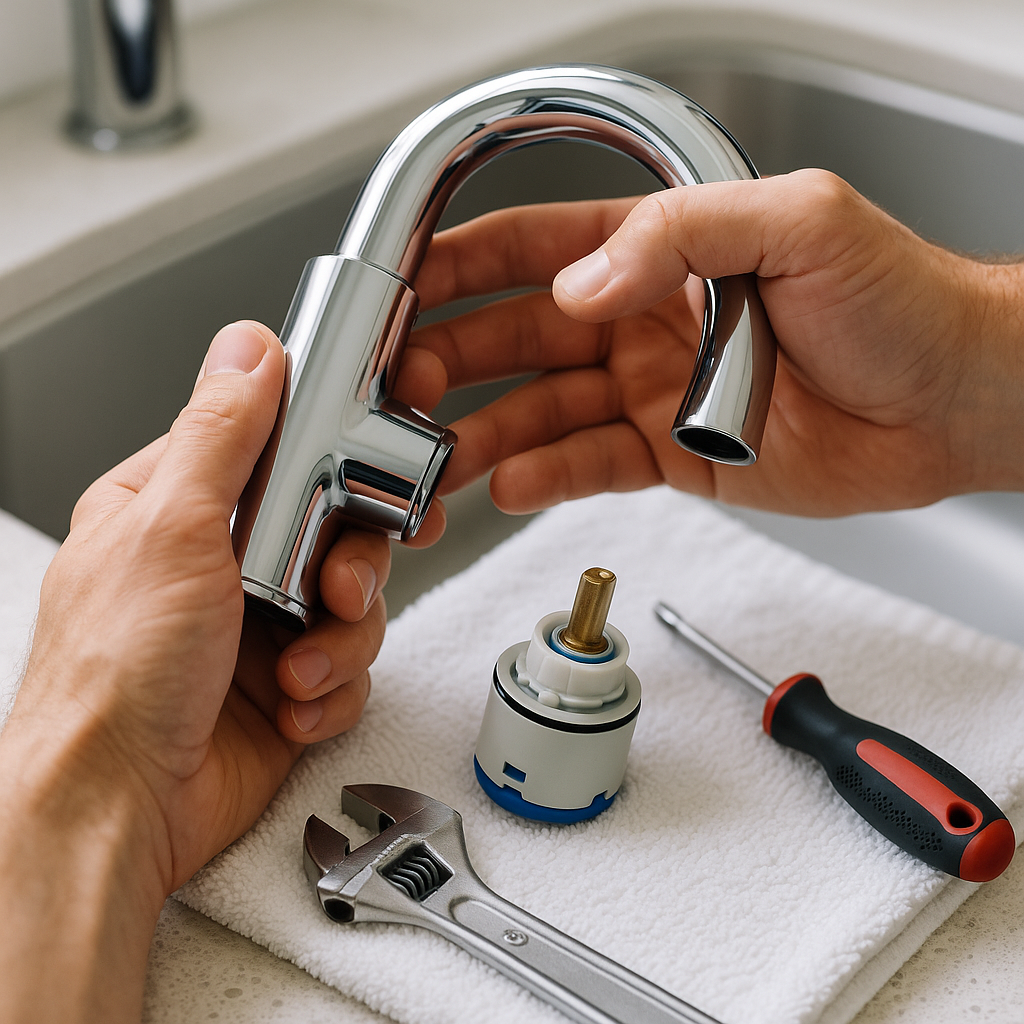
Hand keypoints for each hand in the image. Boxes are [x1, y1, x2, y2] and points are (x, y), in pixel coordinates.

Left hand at [0, 321, 440, 1022]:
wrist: (117, 812)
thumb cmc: (113, 682)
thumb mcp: (170, 530)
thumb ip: (222, 435)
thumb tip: (249, 350)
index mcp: (175, 508)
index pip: (276, 450)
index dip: (333, 455)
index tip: (378, 464)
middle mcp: (220, 564)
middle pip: (335, 528)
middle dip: (350, 567)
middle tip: (337, 589)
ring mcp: (257, 625)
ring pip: (354, 601)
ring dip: (340, 641)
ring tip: (298, 671)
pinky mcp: (287, 684)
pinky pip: (350, 667)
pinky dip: (332, 690)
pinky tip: (290, 706)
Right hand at [409, 169, 1023, 516]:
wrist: (947, 399)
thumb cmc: (895, 297)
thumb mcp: (796, 221)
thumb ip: (681, 234)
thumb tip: (584, 287)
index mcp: (659, 252)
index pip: (533, 250)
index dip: (460, 265)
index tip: (402, 285)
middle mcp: (642, 321)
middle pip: (517, 336)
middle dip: (453, 359)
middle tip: (405, 387)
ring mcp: (650, 392)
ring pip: (541, 411)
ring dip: (485, 432)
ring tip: (436, 457)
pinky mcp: (671, 455)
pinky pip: (589, 466)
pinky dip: (545, 477)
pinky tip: (508, 484)